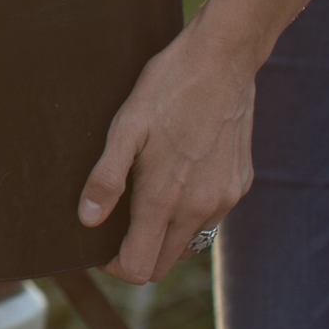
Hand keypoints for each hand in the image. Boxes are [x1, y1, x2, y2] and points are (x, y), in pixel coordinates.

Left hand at [78, 13, 258, 283]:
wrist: (224, 60)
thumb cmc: (167, 88)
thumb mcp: (125, 127)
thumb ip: (107, 179)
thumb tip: (88, 220)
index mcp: (166, 198)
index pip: (139, 267)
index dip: (114, 265)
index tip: (98, 248)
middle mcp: (201, 207)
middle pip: (163, 262)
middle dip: (136, 255)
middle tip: (114, 226)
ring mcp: (226, 198)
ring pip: (188, 242)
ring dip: (163, 235)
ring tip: (141, 199)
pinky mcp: (240, 184)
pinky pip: (210, 217)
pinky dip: (188, 212)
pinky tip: (175, 179)